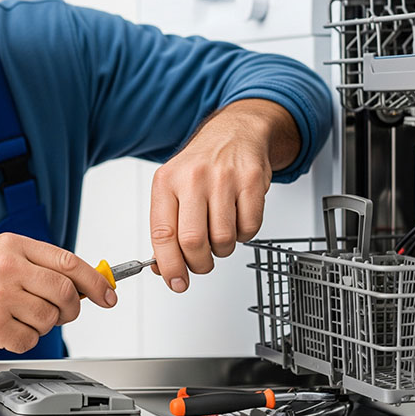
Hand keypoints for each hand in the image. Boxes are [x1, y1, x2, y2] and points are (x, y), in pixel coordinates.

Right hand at [0, 233, 116, 354]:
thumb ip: (36, 267)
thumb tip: (82, 282)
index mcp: (12, 246)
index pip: (68, 262)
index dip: (95, 282)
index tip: (108, 295)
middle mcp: (7, 267)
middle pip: (65, 292)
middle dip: (70, 308)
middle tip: (60, 313)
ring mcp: (0, 296)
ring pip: (49, 319)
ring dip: (40, 325)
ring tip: (16, 318)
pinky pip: (29, 340)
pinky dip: (22, 341)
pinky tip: (2, 331)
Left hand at [149, 99, 299, 291]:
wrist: (234, 133)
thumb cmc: (200, 166)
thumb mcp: (172, 189)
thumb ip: (166, 228)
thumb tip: (164, 268)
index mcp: (166, 182)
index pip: (162, 234)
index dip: (169, 265)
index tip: (175, 282)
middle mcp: (193, 178)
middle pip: (193, 241)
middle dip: (198, 263)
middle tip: (201, 263)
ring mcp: (224, 179)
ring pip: (223, 239)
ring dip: (223, 249)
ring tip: (220, 235)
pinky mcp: (252, 181)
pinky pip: (250, 228)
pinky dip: (244, 235)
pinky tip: (237, 220)